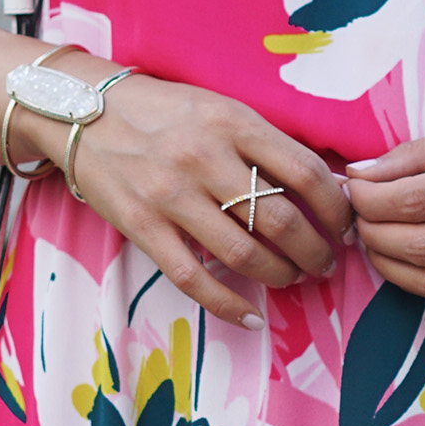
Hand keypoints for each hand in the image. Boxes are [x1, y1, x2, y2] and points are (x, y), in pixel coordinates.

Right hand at [44, 75, 352, 330]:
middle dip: (315, 251)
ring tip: (292, 278)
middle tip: (324, 262)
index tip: (345, 226)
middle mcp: (204, 157)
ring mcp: (171, 195)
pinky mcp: (142, 226)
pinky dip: (230, 305)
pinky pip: (194, 279)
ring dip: (280, 275)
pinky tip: (252, 316)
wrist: (80, 110)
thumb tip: (323, 188)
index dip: (335, 209)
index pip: (306, 173)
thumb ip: (264, 144)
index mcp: (233, 122)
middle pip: (281, 220)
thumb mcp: (219, 108)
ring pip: (244, 254)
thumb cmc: (162, 111)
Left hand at [346, 109, 424, 302]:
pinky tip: (405, 258)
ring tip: (372, 239)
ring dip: (389, 264)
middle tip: (355, 215)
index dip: (370, 198)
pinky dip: (420, 279)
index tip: (351, 186)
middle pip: (419, 244)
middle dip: (372, 232)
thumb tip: (363, 173)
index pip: (415, 198)